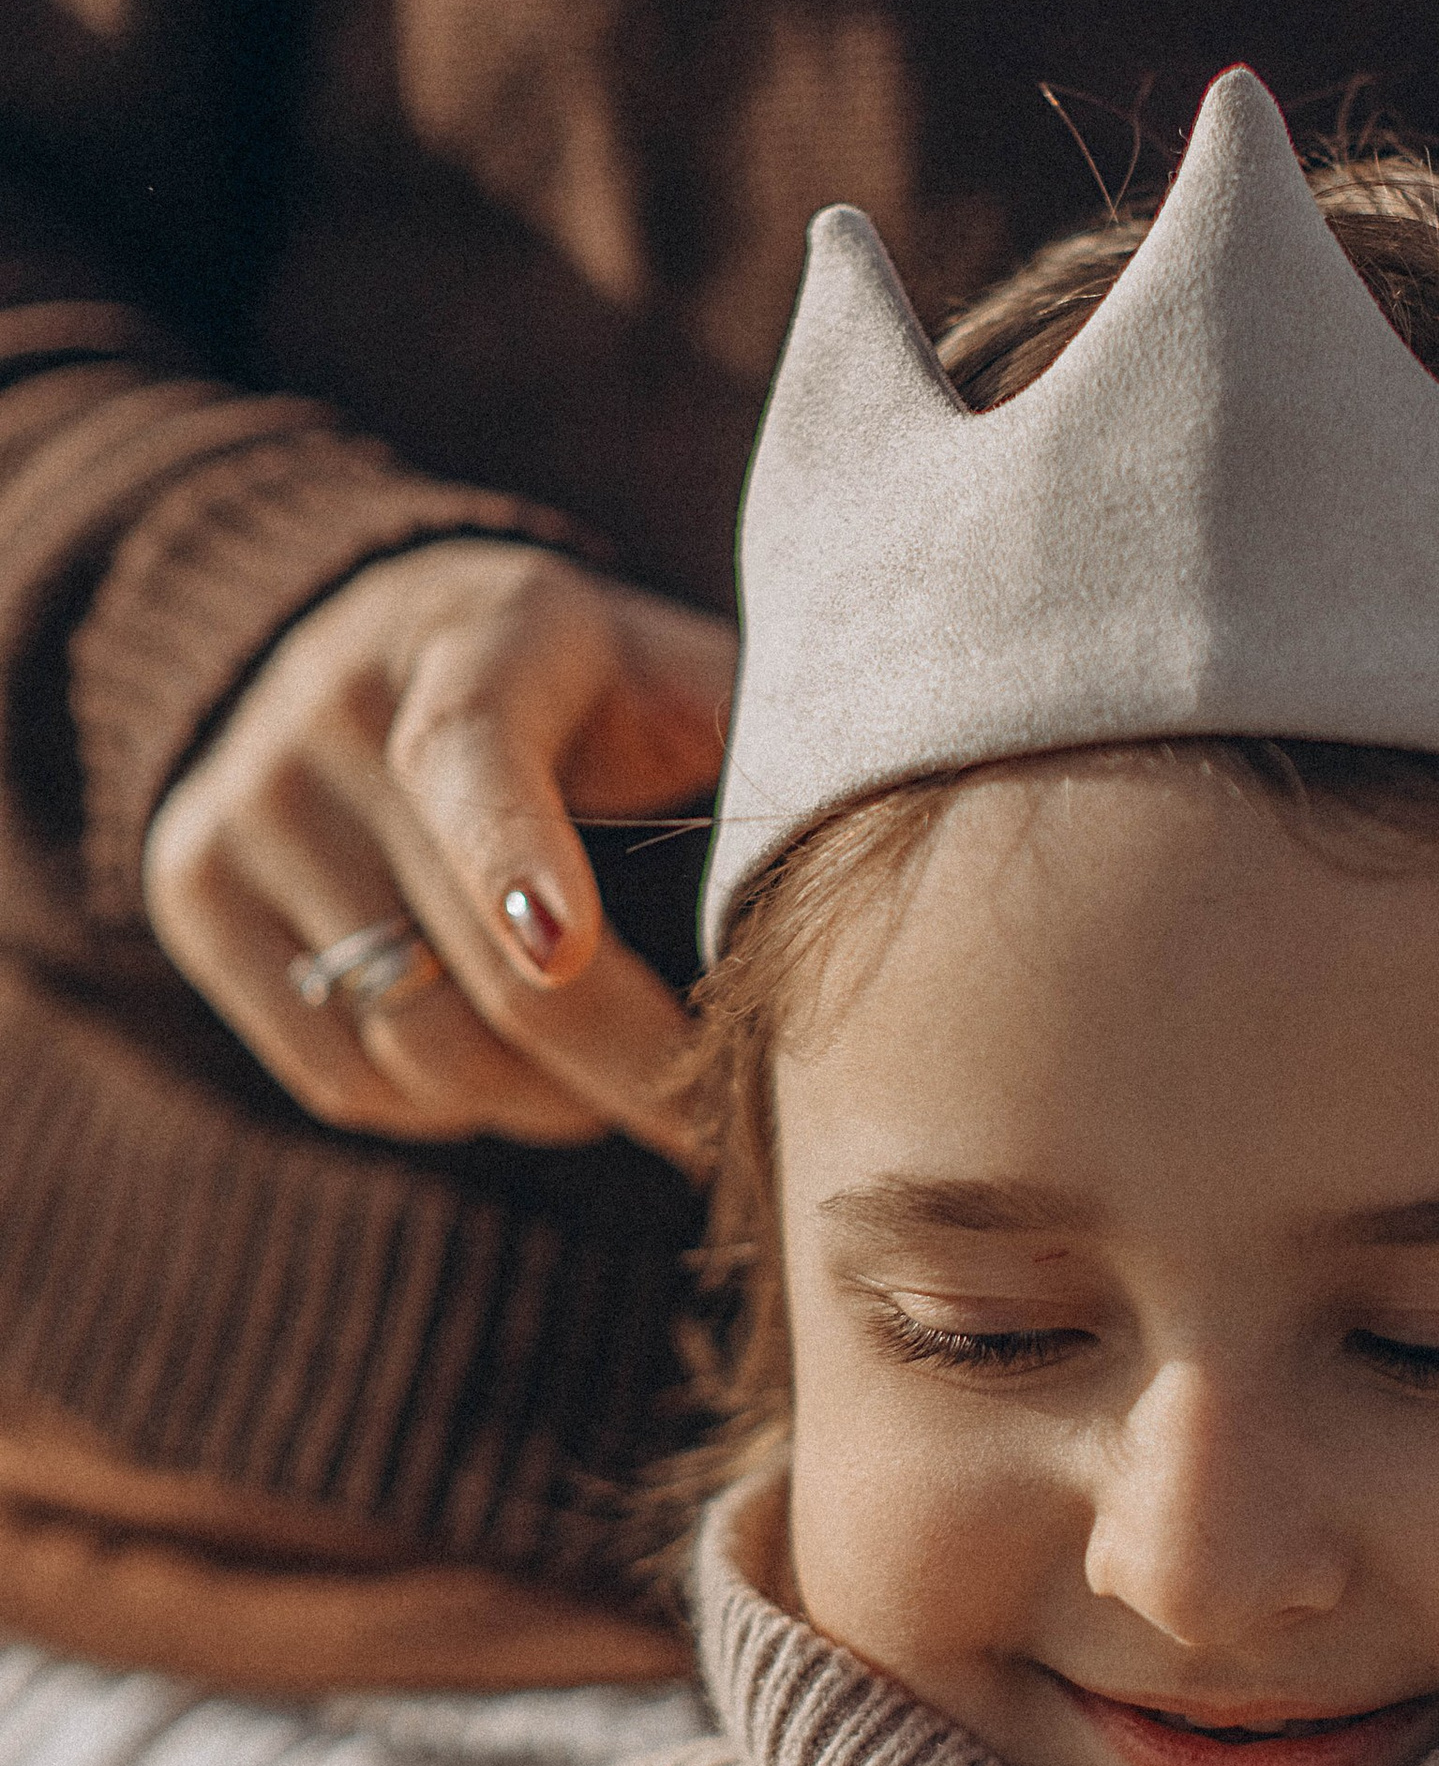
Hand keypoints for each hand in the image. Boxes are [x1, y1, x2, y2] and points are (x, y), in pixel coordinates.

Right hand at [143, 543, 735, 1163]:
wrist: (369, 636)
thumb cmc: (595, 685)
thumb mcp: (675, 672)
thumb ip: (762, 748)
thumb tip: (924, 842)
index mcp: (481, 637)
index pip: (475, 757)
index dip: (516, 860)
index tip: (563, 953)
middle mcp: (330, 710)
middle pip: (473, 960)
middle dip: (621, 1071)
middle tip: (714, 1129)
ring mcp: (242, 803)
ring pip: (406, 1043)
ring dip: (536, 1105)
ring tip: (615, 1086)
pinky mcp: (188, 893)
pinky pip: (332, 1075)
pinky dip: (438, 1108)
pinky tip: (507, 1071)